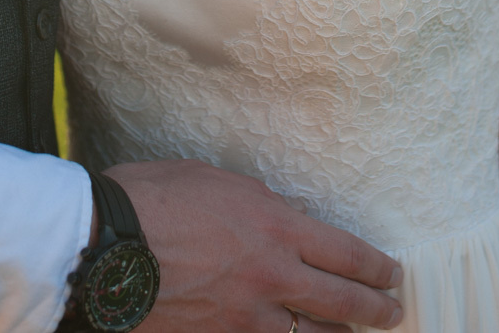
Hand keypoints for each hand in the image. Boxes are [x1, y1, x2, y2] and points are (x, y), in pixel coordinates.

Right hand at [105, 158, 403, 332]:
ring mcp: (246, 318)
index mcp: (274, 226)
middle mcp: (271, 275)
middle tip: (392, 313)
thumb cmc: (154, 198)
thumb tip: (279, 217)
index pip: (346, 253)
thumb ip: (257, 203)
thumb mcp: (216, 181)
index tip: (392, 273)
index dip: (376, 268)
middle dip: (376, 311)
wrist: (106, 246)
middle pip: (342, 303)